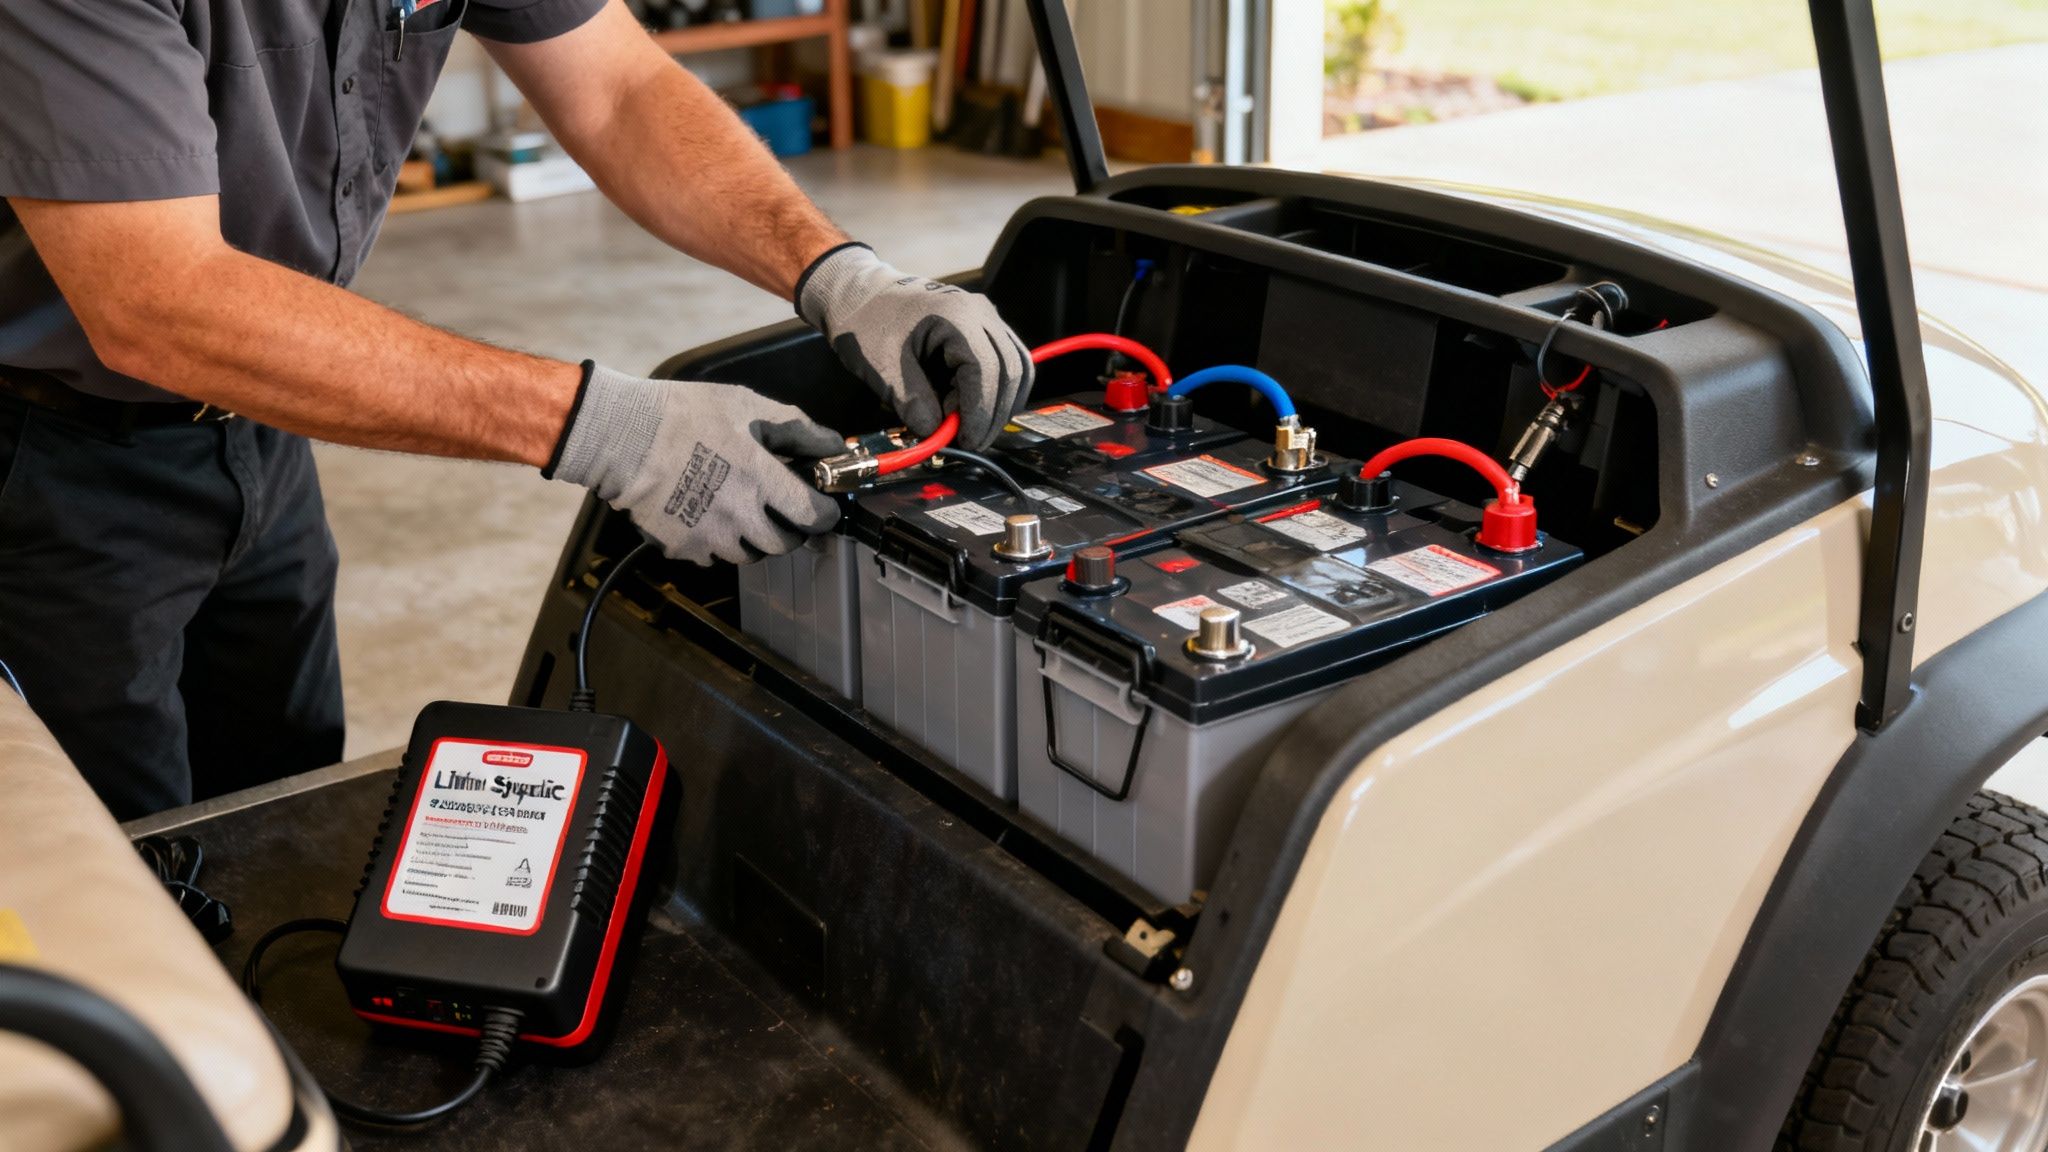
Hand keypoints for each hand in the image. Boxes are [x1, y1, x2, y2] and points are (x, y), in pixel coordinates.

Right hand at [548, 364, 843, 564]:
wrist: (621, 436)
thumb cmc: (684, 415)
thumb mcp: (747, 406)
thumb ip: (796, 429)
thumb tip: (833, 446)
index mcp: (760, 479)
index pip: (813, 516)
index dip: (825, 514)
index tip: (823, 507)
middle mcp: (739, 515)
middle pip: (784, 544)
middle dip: (791, 530)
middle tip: (783, 511)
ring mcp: (709, 536)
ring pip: (750, 555)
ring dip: (754, 539)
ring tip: (742, 511)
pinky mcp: (683, 548)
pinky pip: (713, 558)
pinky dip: (718, 544)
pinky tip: (709, 517)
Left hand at [796, 243, 1030, 450]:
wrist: (861, 295)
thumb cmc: (866, 322)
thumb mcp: (881, 367)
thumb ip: (911, 402)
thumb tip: (935, 433)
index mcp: (956, 316)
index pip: (985, 371)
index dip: (981, 412)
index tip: (967, 441)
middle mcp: (980, 312)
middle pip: (1011, 370)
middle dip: (993, 414)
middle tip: (970, 442)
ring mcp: (986, 318)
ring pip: (1017, 367)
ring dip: (1000, 404)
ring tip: (969, 427)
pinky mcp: (983, 328)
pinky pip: (1006, 361)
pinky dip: (996, 390)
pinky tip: (973, 409)